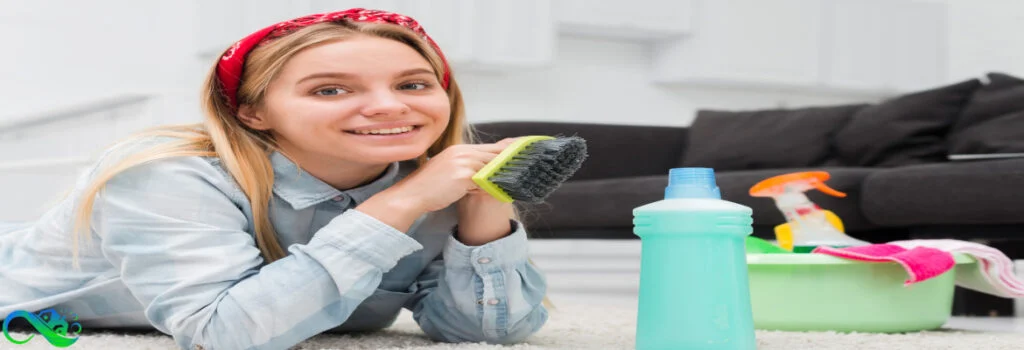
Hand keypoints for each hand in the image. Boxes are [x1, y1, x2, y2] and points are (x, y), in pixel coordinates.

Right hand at [356, 138, 518, 231]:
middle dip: (515, 159)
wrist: (410, 196)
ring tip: (525, 178)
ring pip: (494, 166)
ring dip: (509, 174)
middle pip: (496, 153)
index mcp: (459, 150)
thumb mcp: (450, 175)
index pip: (491, 147)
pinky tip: (507, 190)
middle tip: (534, 163)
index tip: (526, 150)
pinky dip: (497, 185)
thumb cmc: (428, 189)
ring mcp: (462, 162)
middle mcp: (462, 152)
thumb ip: (469, 174)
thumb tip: (488, 179)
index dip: (510, 149)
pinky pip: (486, 180)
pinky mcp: (463, 175)